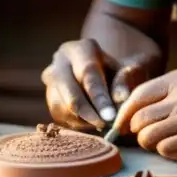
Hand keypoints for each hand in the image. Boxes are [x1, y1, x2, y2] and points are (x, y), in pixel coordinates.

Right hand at [41, 39, 156, 131]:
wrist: (103, 73)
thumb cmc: (118, 71)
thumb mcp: (127, 70)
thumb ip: (124, 81)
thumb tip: (120, 99)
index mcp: (81, 49)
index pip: (88, 74)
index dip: (99, 97)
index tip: (111, 117)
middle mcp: (60, 61)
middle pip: (70, 91)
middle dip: (88, 113)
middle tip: (106, 126)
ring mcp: (51, 79)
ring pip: (63, 107)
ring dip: (84, 120)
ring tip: (104, 123)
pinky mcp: (49, 97)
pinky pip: (60, 116)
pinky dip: (77, 124)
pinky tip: (92, 122)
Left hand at [110, 68, 176, 160]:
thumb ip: (158, 92)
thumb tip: (126, 115)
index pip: (137, 98)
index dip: (123, 114)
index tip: (120, 125)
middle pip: (139, 122)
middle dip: (136, 130)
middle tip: (144, 131)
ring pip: (149, 139)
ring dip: (149, 141)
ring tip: (162, 136)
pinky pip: (165, 151)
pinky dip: (166, 149)